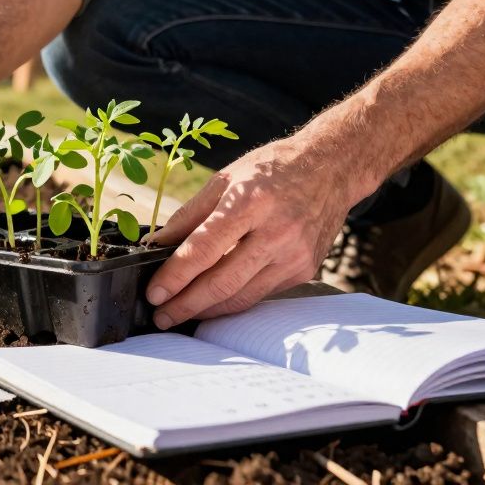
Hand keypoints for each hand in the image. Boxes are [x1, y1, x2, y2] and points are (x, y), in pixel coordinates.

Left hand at [142, 136, 363, 327]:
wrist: (331, 169)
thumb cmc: (272, 169)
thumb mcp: (224, 178)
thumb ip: (189, 215)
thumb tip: (158, 244)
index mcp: (250, 202)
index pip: (203, 249)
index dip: (174, 276)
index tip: (153, 293)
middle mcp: (275, 232)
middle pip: (222, 282)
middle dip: (186, 304)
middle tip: (160, 315)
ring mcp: (293, 255)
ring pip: (242, 296)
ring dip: (206, 310)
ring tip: (179, 314)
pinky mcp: (304, 270)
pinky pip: (260, 294)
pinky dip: (233, 301)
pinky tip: (212, 304)